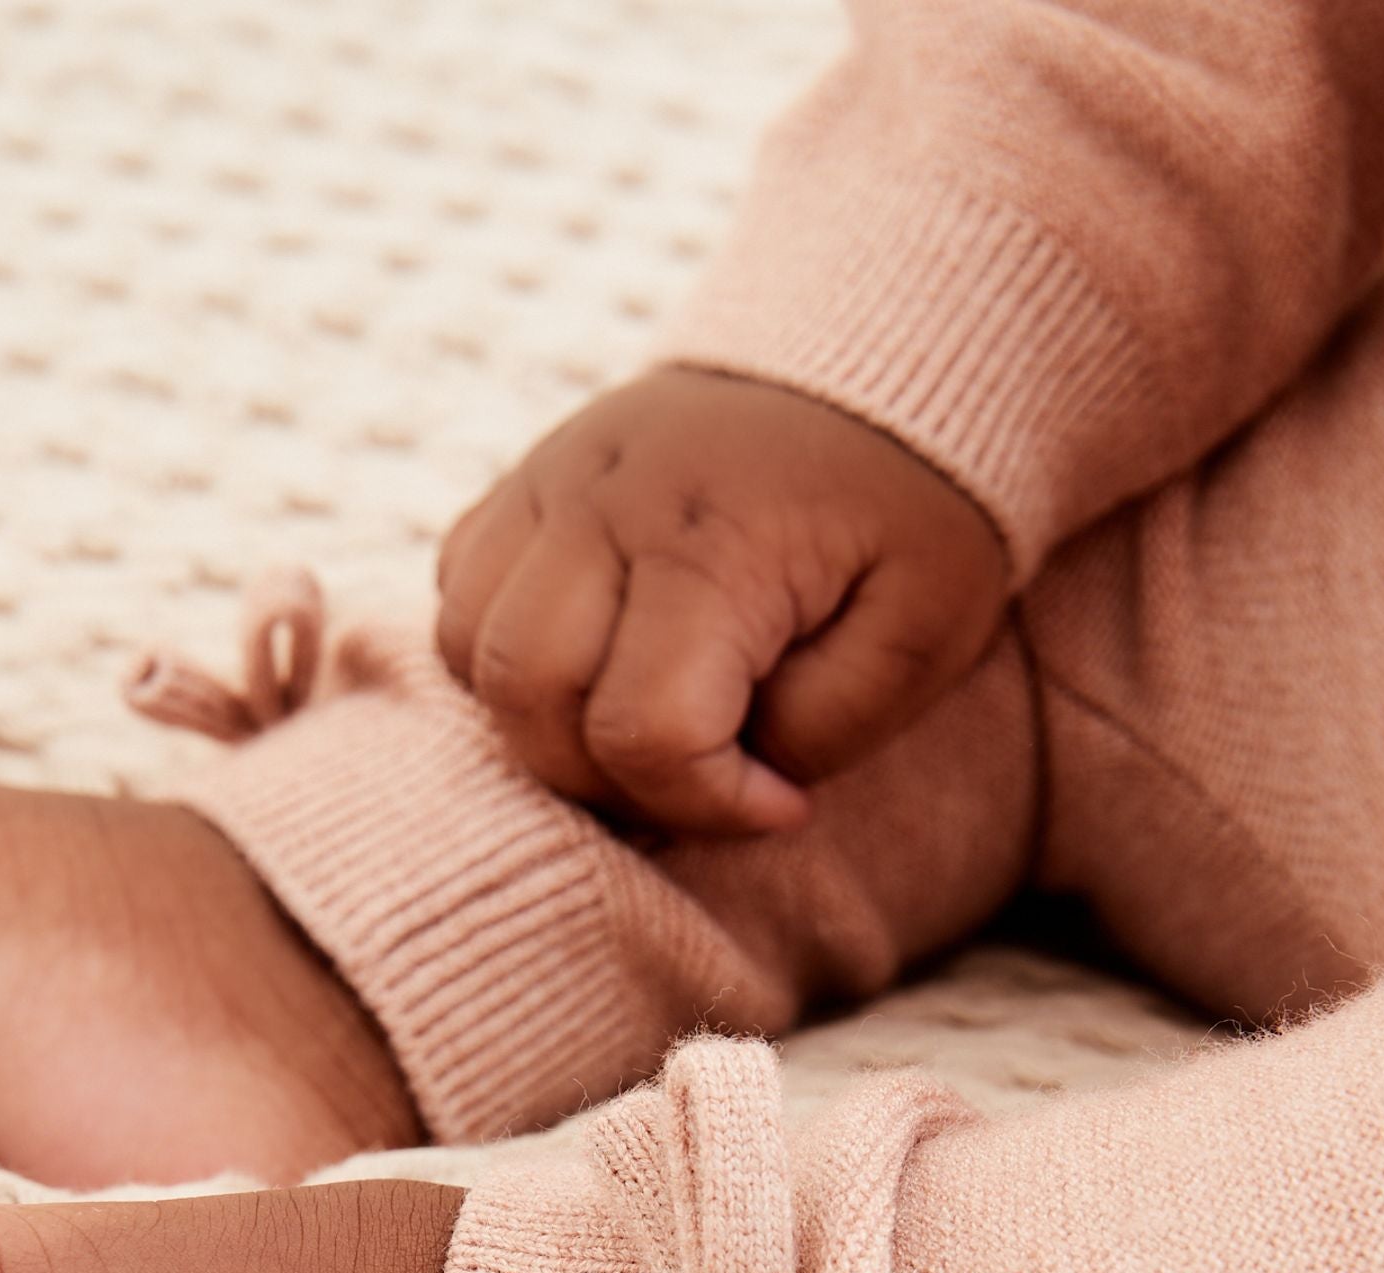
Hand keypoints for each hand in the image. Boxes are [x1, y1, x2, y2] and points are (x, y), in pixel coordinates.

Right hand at [436, 366, 1007, 836]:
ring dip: (544, 726)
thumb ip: (820, 728)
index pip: (644, 733)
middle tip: (704, 777)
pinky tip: (597, 668)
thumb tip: (728, 785)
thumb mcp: (924, 631)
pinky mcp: (523, 482)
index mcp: (712, 541)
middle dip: (609, 782)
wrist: (881, 356)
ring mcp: (548, 482)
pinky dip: (505, 662)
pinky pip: (459, 599)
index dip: (707, 804)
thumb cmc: (915, 512)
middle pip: (530, 701)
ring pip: (471, 654)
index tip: (781, 802)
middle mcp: (603, 501)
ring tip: (648, 727)